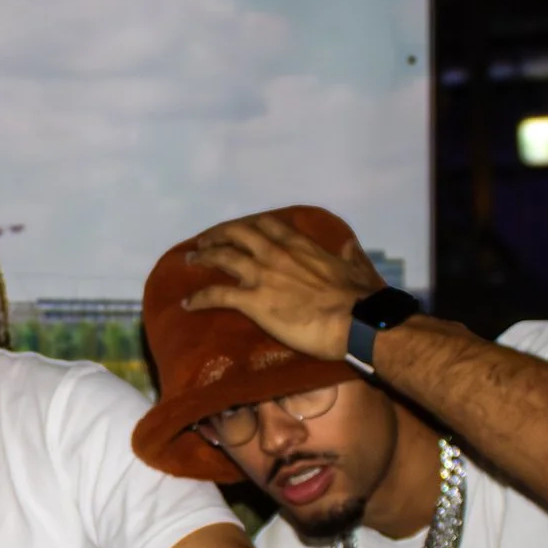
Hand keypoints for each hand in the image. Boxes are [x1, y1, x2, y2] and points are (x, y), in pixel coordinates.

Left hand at [182, 210, 387, 361]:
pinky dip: (199, 298)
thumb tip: (350, 247)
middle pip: (238, 234)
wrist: (356, 321)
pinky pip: (217, 295)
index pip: (268, 226)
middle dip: (218, 235)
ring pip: (222, 258)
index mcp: (301, 246)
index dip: (249, 226)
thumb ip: (350, 256)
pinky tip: (187, 303)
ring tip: (189, 261)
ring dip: (203, 258)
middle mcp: (276, 255)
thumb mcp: (358, 267)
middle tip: (205, 242)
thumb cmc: (360, 298)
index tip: (240, 230)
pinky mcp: (253, 301)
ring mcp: (262, 276)